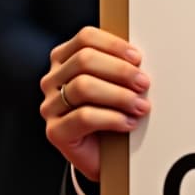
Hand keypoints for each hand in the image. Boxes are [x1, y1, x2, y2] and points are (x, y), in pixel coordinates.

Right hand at [39, 26, 150, 180]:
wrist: (105, 155)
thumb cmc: (113, 112)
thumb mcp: (116, 82)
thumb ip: (120, 65)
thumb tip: (141, 59)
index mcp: (65, 59)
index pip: (85, 38)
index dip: (114, 45)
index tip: (138, 58)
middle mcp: (53, 80)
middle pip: (84, 60)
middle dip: (121, 71)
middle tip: (144, 83)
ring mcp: (50, 106)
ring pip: (83, 87)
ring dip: (119, 95)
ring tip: (140, 106)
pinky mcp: (55, 131)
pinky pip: (83, 117)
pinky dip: (112, 118)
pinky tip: (128, 122)